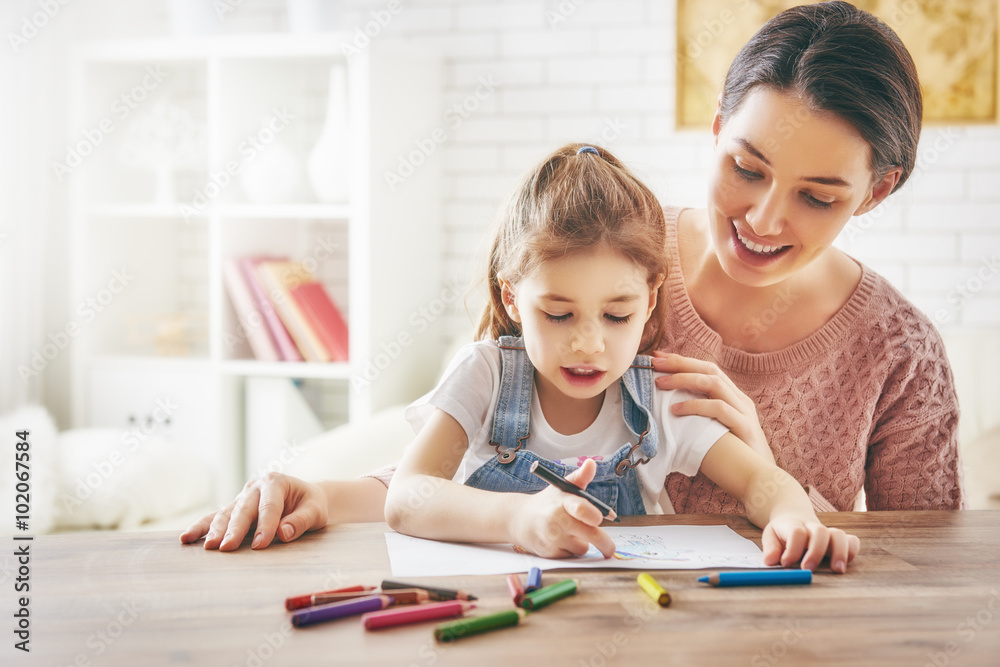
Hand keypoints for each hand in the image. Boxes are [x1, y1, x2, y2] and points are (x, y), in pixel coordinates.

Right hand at [179, 472, 328, 550]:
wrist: (305, 498)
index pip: (270, 506)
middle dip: (235, 529)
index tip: (261, 544)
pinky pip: (215, 518)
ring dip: (215, 530)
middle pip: (243, 510)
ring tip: (207, 547)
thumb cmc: (311, 505)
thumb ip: (302, 520)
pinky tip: (186, 538)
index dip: (265, 525)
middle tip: (227, 548)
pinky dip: (201, 528)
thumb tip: (283, 533)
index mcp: (276, 482)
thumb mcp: (316, 511)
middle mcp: (255, 487)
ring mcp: (242, 498)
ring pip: (225, 514)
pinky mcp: (233, 509)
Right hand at [510, 459, 616, 558]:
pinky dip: (570, 550)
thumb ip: (580, 477)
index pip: (581, 508)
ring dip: (582, 543)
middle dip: (605, 543)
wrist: (520, 519)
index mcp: (562, 502)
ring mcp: (552, 538)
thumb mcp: (562, 487)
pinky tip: (560, 541)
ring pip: (582, 547)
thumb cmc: (548, 502)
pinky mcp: (549, 553)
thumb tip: (591, 463)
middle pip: (591, 535)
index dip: (595, 515)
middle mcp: (556, 520)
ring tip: (570, 532)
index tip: (603, 518)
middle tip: (610, 549)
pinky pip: (571, 555)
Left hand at [652, 352, 772, 463]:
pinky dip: (695, 406)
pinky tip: (676, 410)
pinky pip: (719, 409)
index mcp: (733, 398)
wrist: (762, 482)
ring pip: (714, 383)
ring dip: (684, 380)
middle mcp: (740, 400)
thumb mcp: (712, 431)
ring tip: (660, 383)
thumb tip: (666, 409)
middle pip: (710, 369)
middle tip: (654, 363)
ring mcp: (744, 412)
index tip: (658, 357)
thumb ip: (697, 418)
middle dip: (680, 363)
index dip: (683, 361)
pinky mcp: (745, 428)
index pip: (707, 369)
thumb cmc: (731, 459)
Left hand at [762, 516, 859, 572]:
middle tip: (807, 569)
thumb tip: (770, 562)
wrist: (794, 516)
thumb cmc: (782, 532)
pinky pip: (852, 541)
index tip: (785, 564)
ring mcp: (827, 533)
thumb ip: (771, 549)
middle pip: (820, 532)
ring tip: (836, 570)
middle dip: (816, 552)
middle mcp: (813, 527)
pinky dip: (852, 551)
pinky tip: (846, 564)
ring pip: (839, 535)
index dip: (792, 549)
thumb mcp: (771, 536)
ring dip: (839, 552)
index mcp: (794, 525)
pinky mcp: (839, 540)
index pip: (797, 532)